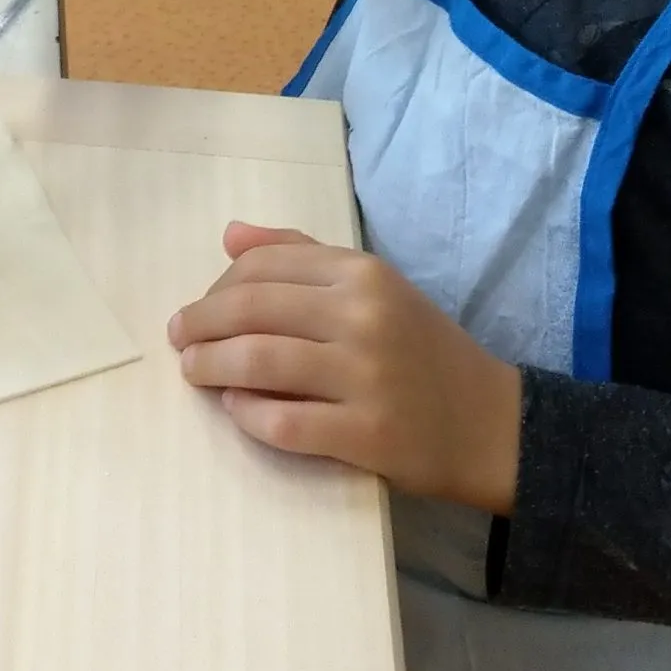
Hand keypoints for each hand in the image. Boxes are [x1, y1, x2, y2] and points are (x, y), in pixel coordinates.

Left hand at [169, 224, 521, 510]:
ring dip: (210, 366)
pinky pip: (283, 423)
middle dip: (199, 324)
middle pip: (250, 308)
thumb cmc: (421, 350)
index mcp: (361, 273)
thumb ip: (303, 254)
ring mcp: (365, 376)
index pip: (263, 265)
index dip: (216, 286)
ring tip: (194, 372)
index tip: (197, 308)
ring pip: (257, 361)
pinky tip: (236, 410)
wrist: (491, 423)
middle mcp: (362, 316)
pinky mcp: (366, 434)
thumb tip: (231, 236)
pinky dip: (247, 415)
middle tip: (179, 339)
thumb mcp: (373, 286)